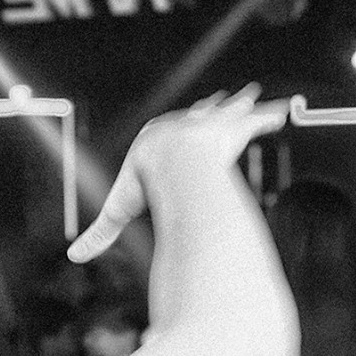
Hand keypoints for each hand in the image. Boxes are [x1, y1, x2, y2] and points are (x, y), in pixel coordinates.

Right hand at [68, 86, 288, 262]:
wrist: (171, 161)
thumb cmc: (146, 183)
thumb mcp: (119, 210)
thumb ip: (101, 234)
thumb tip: (73, 259)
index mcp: (160, 140)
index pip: (167, 133)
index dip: (176, 130)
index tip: (180, 124)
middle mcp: (186, 126)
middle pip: (198, 115)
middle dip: (208, 109)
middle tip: (216, 101)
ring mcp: (210, 125)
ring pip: (228, 112)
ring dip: (240, 105)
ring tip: (252, 95)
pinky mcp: (233, 129)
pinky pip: (255, 120)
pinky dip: (266, 116)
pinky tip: (281, 112)